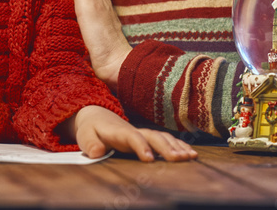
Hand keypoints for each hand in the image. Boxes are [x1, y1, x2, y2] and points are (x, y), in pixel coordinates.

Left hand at [66, 105, 196, 161]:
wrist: (97, 116)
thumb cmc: (91, 128)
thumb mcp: (85, 135)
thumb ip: (89, 143)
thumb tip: (96, 152)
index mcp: (119, 132)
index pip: (132, 137)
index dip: (141, 147)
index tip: (149, 159)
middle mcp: (134, 131)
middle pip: (153, 137)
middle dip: (167, 147)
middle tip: (179, 159)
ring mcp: (143, 133)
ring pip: (163, 138)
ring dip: (177, 146)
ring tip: (191, 157)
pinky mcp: (148, 138)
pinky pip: (166, 140)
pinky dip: (179, 145)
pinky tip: (190, 154)